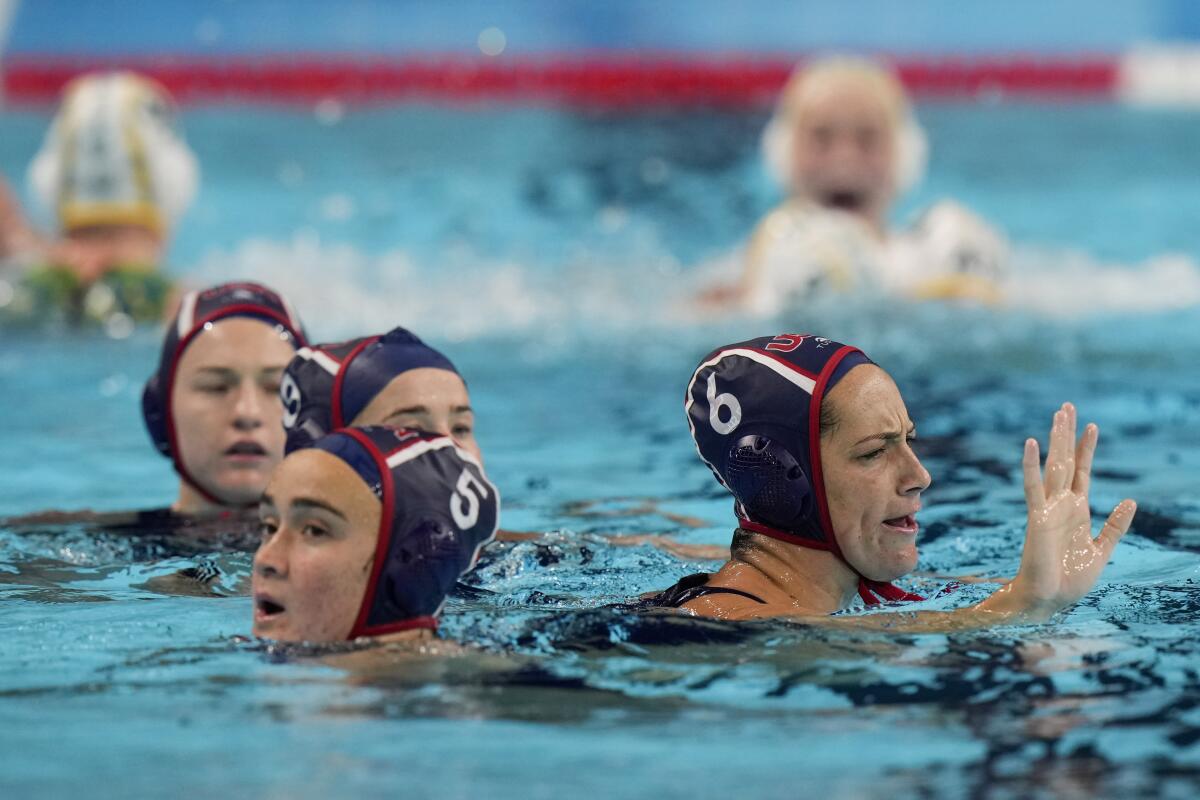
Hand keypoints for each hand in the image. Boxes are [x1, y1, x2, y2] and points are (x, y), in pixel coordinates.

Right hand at [983, 403, 1135, 620]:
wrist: (1049, 599)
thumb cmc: (1071, 579)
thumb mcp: (1102, 550)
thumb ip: (1114, 526)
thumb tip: (1130, 501)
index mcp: (1078, 510)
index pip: (1083, 472)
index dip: (1087, 449)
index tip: (1092, 425)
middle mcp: (1062, 503)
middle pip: (1066, 461)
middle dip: (1068, 434)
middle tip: (1068, 406)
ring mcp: (1049, 508)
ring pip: (1054, 466)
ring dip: (1056, 440)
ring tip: (1059, 415)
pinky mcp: (1038, 517)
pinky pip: (1033, 486)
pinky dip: (1031, 465)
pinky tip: (1031, 444)